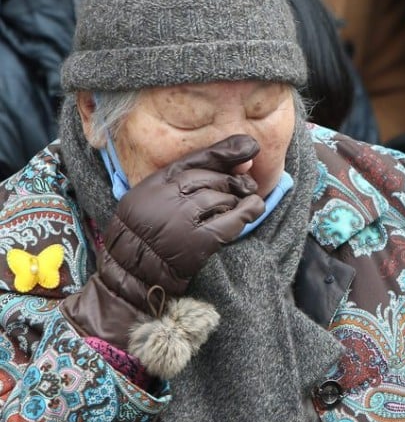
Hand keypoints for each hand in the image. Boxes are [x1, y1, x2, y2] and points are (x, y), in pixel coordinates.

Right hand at [61, 135, 265, 345]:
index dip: (225, 152)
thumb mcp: (153, 199)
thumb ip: (185, 181)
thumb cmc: (146, 235)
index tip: (249, 148)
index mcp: (153, 184)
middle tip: (244, 187)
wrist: (132, 273)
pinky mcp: (198, 241)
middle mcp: (166, 198)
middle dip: (232, 182)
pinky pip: (232, 220)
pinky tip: (255, 208)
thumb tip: (240, 163)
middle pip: (211, 178)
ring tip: (235, 207)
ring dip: (235, 201)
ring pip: (222, 197)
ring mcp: (182, 219)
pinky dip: (248, 212)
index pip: (195, 160)